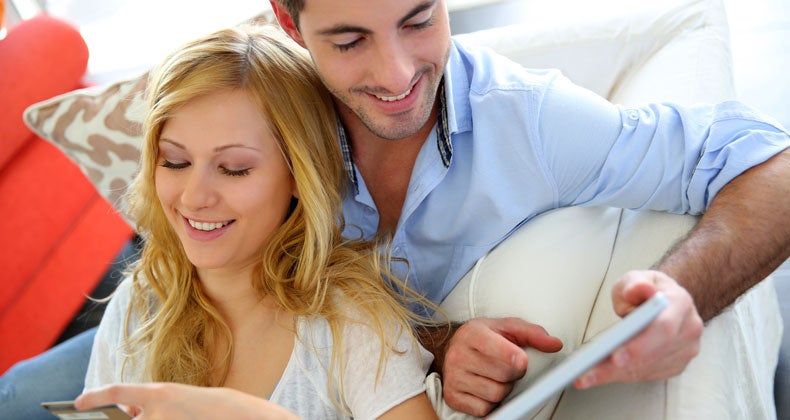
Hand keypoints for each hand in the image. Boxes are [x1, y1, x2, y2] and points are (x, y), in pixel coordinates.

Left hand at [75, 383, 298, 419]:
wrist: (241, 416)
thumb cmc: (209, 407)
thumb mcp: (178, 398)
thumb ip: (152, 404)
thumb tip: (128, 412)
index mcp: (160, 393)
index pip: (116, 392)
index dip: (94, 396)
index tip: (77, 402)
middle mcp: (157, 411)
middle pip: (124, 419)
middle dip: (119, 418)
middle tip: (103, 414)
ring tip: (146, 414)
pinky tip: (153, 417)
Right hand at [440, 317, 562, 415]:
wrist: (454, 349)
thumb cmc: (484, 338)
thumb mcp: (507, 328)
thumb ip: (532, 333)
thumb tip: (555, 344)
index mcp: (473, 333)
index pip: (495, 348)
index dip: (514, 357)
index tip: (522, 360)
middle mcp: (458, 355)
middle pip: (502, 374)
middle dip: (513, 373)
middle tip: (508, 366)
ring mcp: (453, 377)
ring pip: (495, 394)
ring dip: (503, 389)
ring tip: (496, 376)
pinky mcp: (452, 396)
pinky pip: (483, 409)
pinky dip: (490, 403)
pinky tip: (485, 388)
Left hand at [573, 270, 702, 388]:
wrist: (665, 299)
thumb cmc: (646, 289)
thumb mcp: (636, 278)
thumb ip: (635, 284)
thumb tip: (638, 290)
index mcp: (680, 304)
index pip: (663, 328)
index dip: (640, 345)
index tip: (616, 356)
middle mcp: (687, 329)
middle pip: (653, 355)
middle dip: (620, 367)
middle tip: (591, 372)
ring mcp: (685, 349)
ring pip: (648, 369)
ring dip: (615, 375)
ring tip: (586, 376)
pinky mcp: (676, 364)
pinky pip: (647, 375)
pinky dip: (622, 376)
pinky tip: (600, 376)